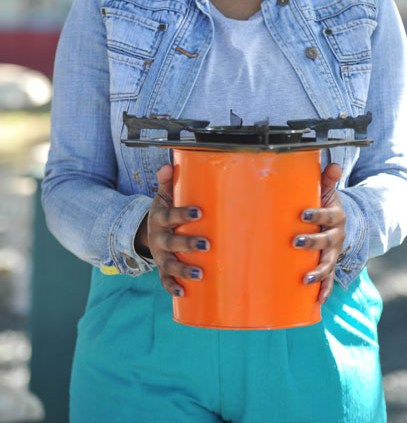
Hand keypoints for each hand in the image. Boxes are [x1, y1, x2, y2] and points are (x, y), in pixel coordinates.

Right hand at [135, 164, 208, 296]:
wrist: (148, 231)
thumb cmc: (165, 211)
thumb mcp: (163, 195)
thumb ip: (167, 181)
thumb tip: (170, 164)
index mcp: (159, 217)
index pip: (170, 215)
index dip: (183, 214)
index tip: (199, 212)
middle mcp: (158, 238)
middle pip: (171, 242)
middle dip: (188, 244)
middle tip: (207, 244)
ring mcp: (159, 255)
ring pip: (169, 264)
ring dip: (183, 270)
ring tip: (200, 273)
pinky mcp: (162, 268)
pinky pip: (164, 279)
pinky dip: (171, 287)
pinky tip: (183, 293)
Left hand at [293, 163, 344, 304]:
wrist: (338, 222)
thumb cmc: (324, 204)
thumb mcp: (327, 191)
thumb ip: (327, 179)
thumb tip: (331, 162)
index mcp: (336, 216)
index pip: (327, 215)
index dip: (317, 214)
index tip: (303, 213)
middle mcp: (338, 236)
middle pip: (327, 241)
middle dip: (312, 242)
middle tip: (295, 242)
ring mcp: (334, 252)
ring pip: (329, 264)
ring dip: (319, 272)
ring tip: (305, 278)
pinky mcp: (330, 265)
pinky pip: (330, 280)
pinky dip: (325, 290)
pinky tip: (317, 301)